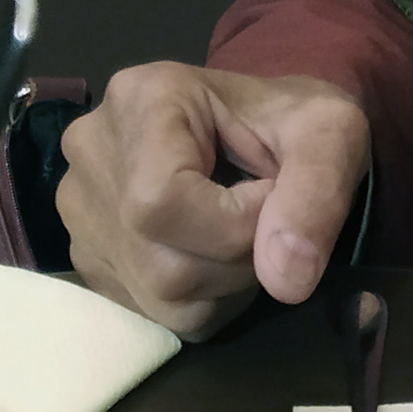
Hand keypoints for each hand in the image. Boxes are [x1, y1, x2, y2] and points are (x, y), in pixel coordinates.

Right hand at [56, 64, 369, 338]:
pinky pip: (156, 313)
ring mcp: (81, 208)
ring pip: (159, 295)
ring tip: (244, 232)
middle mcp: (92, 151)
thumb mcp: (330, 133)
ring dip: (227, 283)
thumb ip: (317, 193)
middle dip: (239, 258)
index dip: (235, 224)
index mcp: (142, 98)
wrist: (271, 131)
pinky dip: (204, 298)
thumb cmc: (298, 122)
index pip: (163, 201)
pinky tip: (215, 252)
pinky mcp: (90, 256)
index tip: (274, 196)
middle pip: (161, 260)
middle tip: (268, 219)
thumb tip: (285, 279)